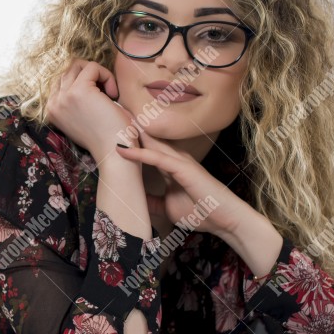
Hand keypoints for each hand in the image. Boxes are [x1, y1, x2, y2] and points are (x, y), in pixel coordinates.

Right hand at [46, 58, 137, 161]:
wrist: (114, 152)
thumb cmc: (105, 137)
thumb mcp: (82, 117)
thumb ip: (75, 100)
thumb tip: (83, 75)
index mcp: (51, 110)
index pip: (62, 80)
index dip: (84, 83)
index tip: (99, 100)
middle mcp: (53, 103)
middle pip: (68, 70)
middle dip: (90, 76)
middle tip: (106, 95)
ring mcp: (64, 96)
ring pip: (78, 65)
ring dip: (97, 74)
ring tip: (109, 94)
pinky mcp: (79, 91)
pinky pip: (92, 67)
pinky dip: (107, 76)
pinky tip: (114, 95)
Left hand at [115, 129, 256, 237]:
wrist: (226, 221)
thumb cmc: (203, 212)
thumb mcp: (168, 207)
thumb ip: (153, 201)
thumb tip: (136, 199)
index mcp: (171, 165)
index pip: (147, 146)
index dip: (130, 137)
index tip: (110, 128)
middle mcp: (175, 158)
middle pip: (147, 138)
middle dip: (128, 127)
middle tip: (107, 112)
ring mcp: (180, 162)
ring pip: (151, 143)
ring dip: (131, 134)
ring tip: (111, 121)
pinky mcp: (184, 170)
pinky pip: (157, 158)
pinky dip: (139, 153)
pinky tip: (122, 149)